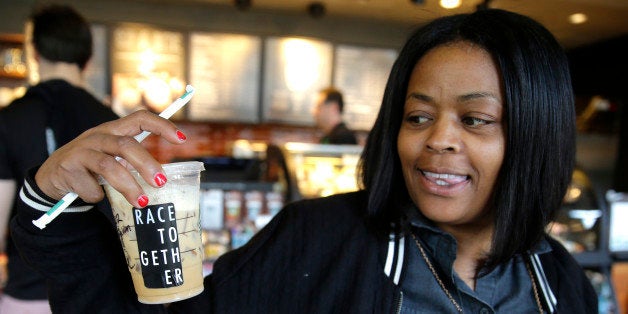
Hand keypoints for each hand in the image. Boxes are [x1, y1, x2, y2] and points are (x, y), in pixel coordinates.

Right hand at [34, 110, 186, 207]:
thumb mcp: (111, 157)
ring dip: (128, 186)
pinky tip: (95, 197)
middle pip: (126, 145)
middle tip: (161, 182)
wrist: (51, 177)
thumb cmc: (90, 167)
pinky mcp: (68, 168)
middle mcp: (97, 136)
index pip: (139, 118)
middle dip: (146, 164)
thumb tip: (162, 177)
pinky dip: (97, 196)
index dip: (162, 125)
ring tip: (141, 202)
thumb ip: (131, 160)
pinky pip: (91, 186)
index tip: (182, 139)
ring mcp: (81, 151)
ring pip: (109, 166)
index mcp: (112, 130)